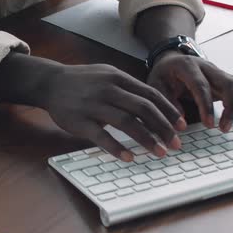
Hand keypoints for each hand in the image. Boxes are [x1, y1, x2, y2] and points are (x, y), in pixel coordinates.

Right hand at [39, 63, 186, 160]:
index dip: (169, 111)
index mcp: (118, 78)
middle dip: (163, 128)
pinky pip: (101, 136)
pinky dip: (116, 148)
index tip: (182, 126)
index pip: (150, 95)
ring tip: (158, 153)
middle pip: (143, 109)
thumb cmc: (83, 82)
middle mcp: (108, 90)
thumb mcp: (107, 75)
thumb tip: (156, 105)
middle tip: (175, 144)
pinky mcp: (79, 121)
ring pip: (126, 122)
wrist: (50, 83)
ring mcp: (93, 105)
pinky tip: (129, 157)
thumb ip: (129, 87)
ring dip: (146, 139)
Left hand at [147, 50, 232, 131]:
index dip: (206, 106)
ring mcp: (221, 74)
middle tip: (225, 128)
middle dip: (231, 107)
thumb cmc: (163, 74)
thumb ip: (166, 102)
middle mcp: (209, 68)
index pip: (201, 86)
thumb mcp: (155, 84)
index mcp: (188, 67)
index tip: (209, 124)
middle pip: (228, 83)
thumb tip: (180, 123)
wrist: (172, 57)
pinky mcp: (227, 81)